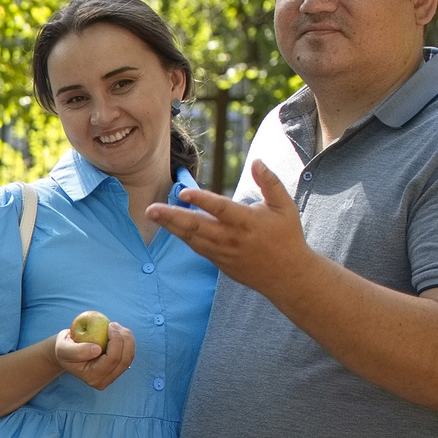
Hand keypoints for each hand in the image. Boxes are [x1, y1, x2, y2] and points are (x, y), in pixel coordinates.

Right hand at [50, 322, 134, 390]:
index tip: (110, 325)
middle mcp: (104, 381)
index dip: (116, 341)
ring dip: (127, 340)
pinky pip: (128, 355)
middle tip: (115, 324)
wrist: (67, 352)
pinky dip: (127, 342)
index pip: (112, 359)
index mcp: (92, 377)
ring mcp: (111, 376)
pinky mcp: (116, 369)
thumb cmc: (64, 348)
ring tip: (117, 327)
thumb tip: (97, 350)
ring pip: (128, 357)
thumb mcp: (63, 348)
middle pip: (123, 360)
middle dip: (124, 339)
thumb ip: (77, 351)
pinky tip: (119, 332)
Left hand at [143, 159, 319, 295]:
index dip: (201, 201)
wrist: (287, 275)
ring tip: (153, 214)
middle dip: (172, 217)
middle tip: (151, 209)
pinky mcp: (218, 261)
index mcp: (247, 222)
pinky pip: (196, 247)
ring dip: (171, 226)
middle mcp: (231, 237)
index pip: (220, 209)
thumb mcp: (285, 207)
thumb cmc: (287, 236)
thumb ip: (270, 183)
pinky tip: (169, 225)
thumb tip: (257, 161)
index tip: (183, 193)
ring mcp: (223, 251)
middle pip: (197, 226)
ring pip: (192, 238)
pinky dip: (182, 236)